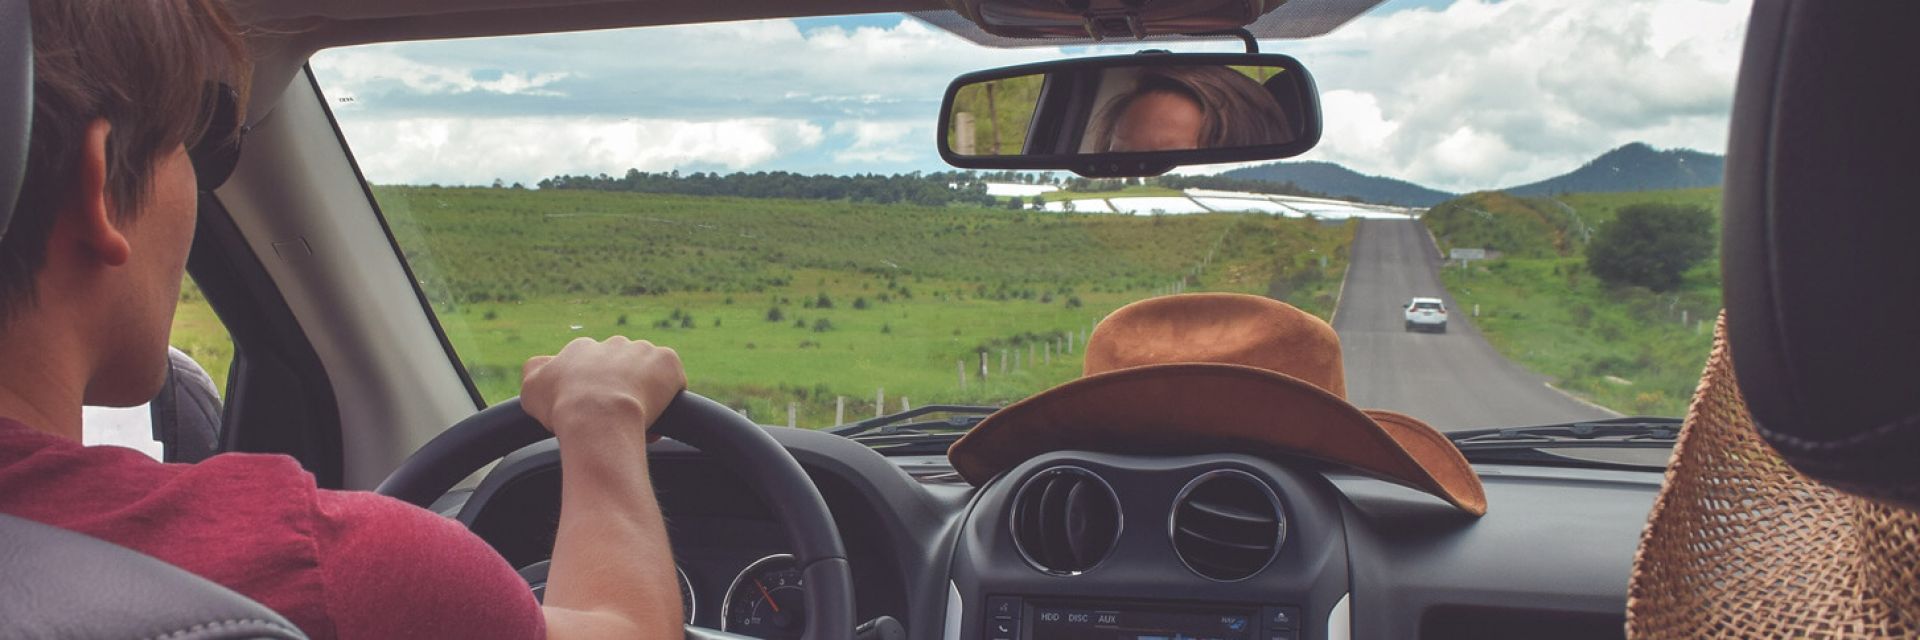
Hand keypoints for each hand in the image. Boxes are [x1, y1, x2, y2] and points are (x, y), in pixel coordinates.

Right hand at [520, 337, 685, 442]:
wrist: (598, 416)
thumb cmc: (563, 407)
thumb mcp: (531, 389)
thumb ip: (534, 372)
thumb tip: (541, 366)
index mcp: (581, 349)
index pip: (590, 367)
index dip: (594, 393)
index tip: (595, 414)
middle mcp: (612, 344)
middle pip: (620, 368)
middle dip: (620, 391)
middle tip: (617, 419)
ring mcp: (642, 350)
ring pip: (647, 374)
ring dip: (645, 395)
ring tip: (638, 424)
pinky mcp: (668, 361)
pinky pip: (673, 379)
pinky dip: (669, 398)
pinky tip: (658, 417)